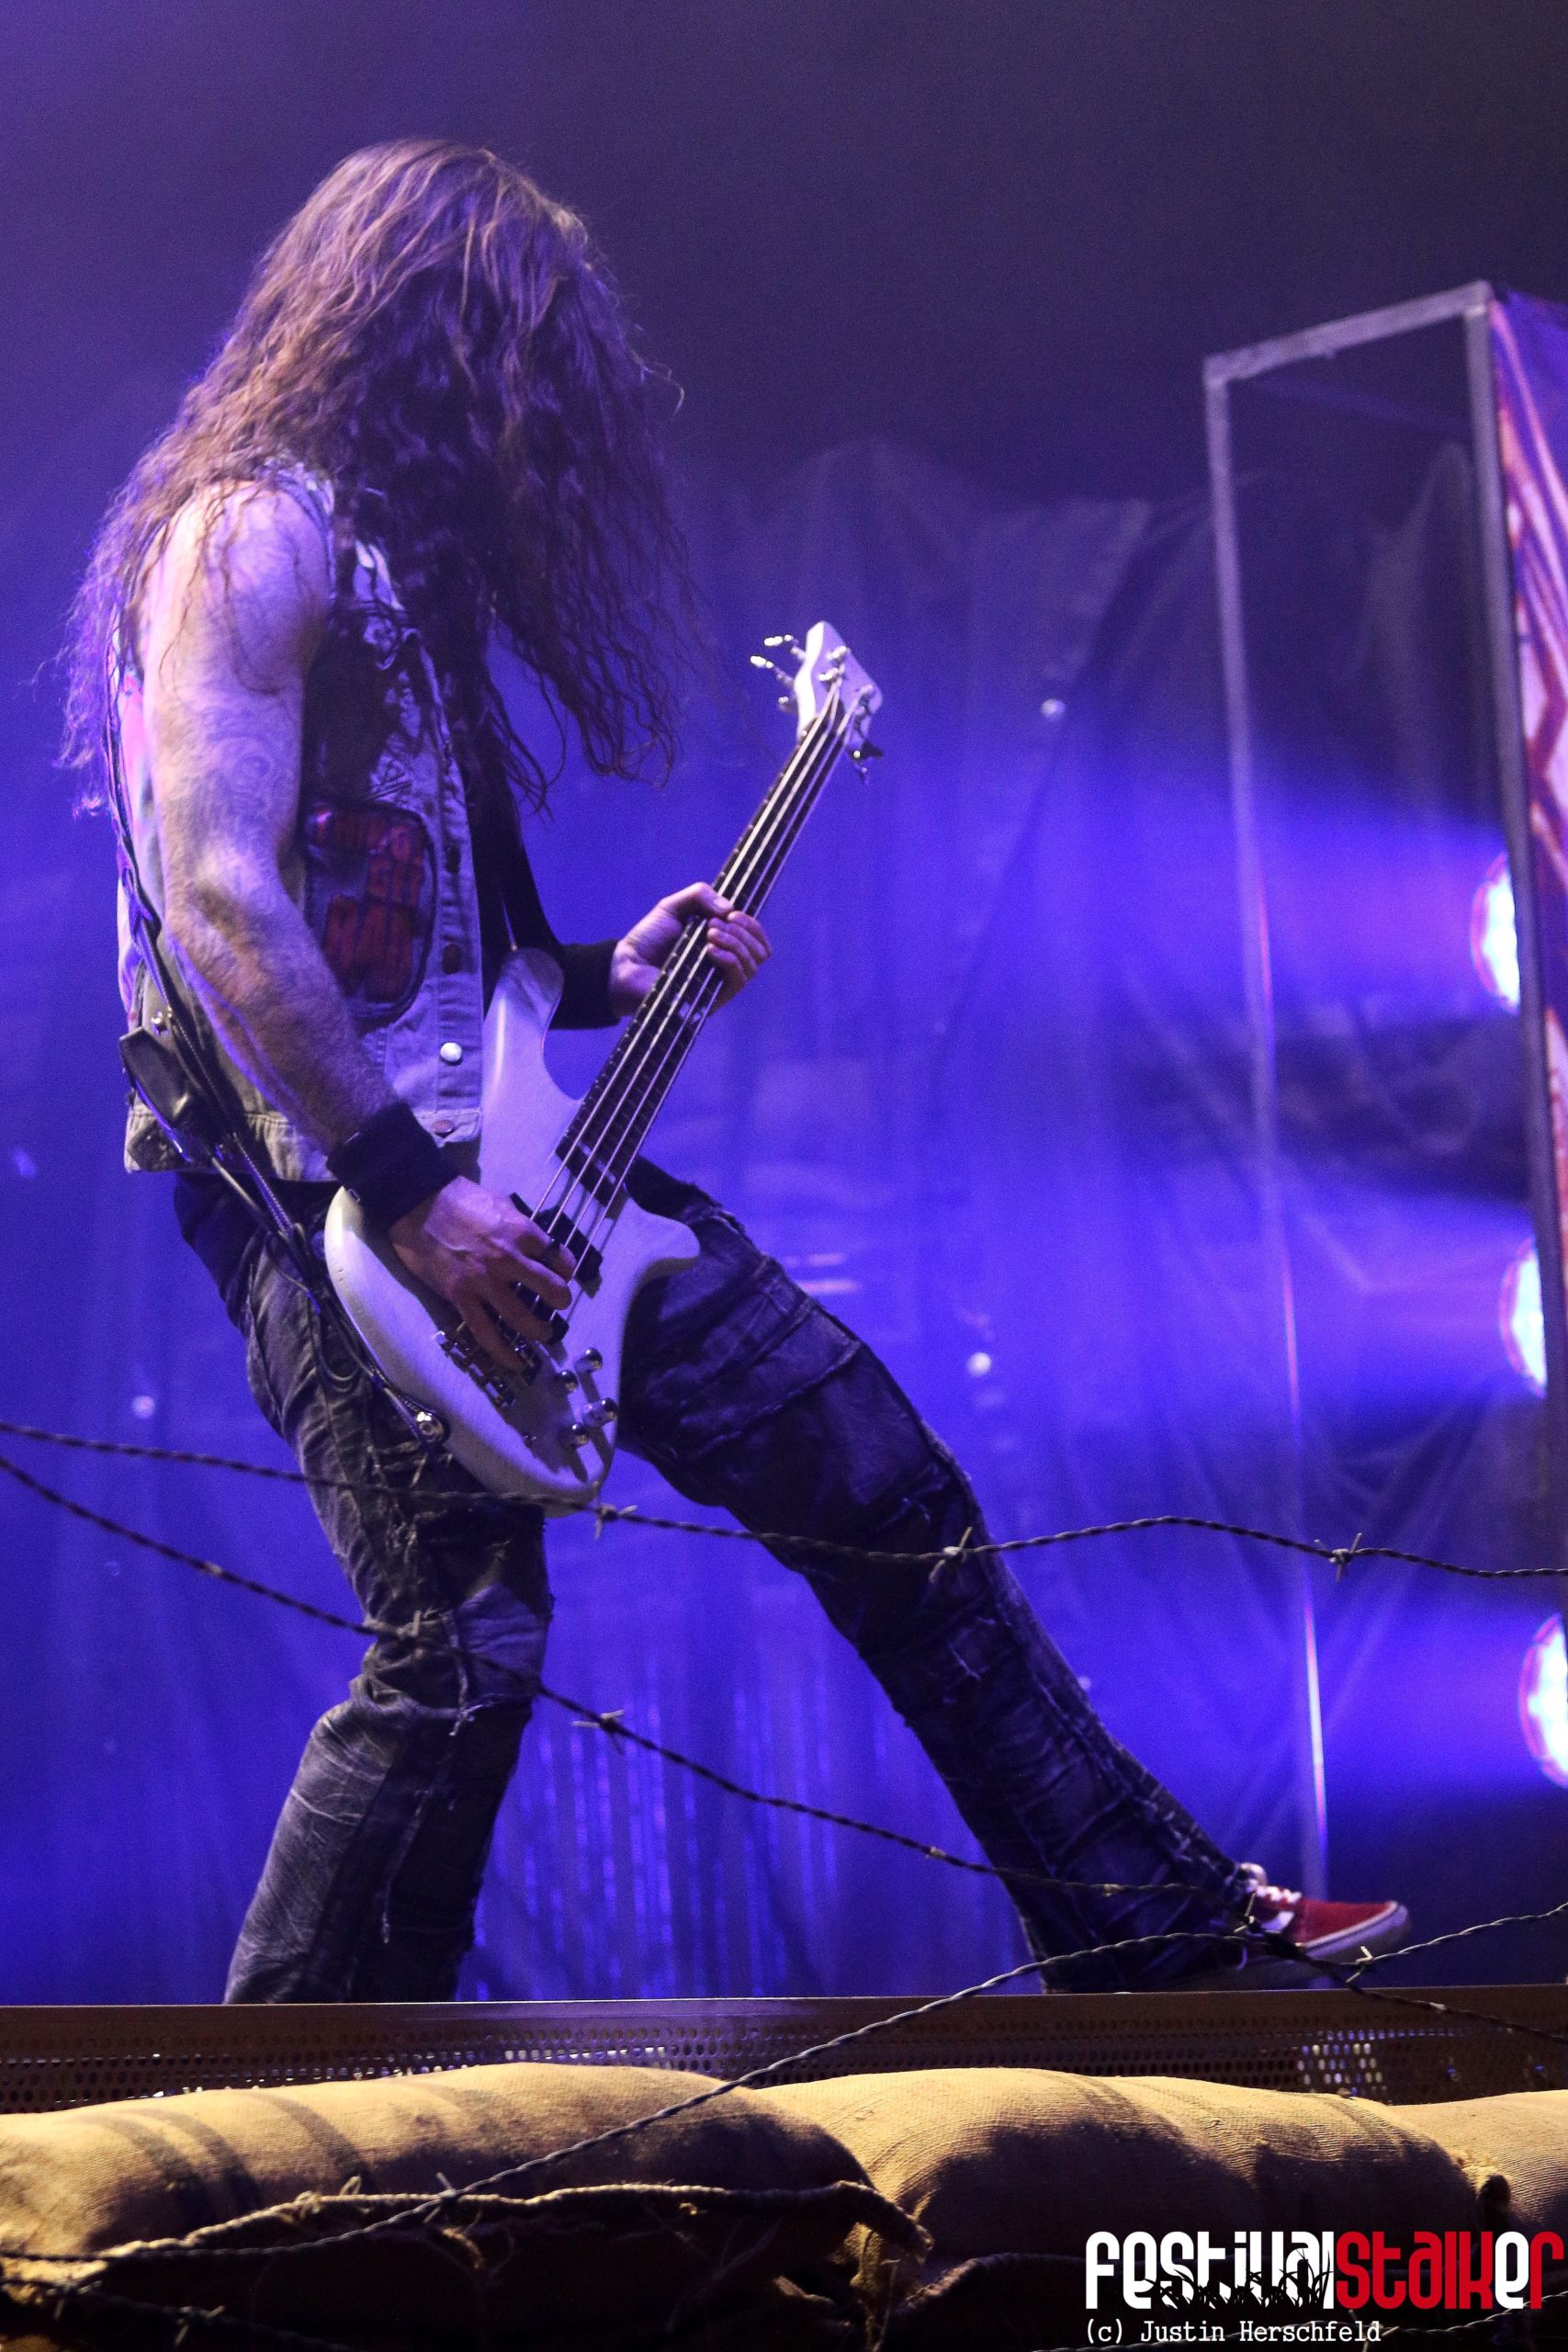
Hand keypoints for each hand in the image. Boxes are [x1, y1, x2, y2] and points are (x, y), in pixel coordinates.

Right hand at [388, 1176, 575, 1371]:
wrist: (418, 1203)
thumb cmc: (460, 1198)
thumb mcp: (501, 1202)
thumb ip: (521, 1225)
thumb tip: (535, 1243)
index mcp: (522, 1232)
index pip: (560, 1258)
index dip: (566, 1270)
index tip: (563, 1274)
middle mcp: (508, 1259)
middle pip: (550, 1289)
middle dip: (561, 1301)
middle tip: (559, 1306)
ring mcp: (483, 1281)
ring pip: (521, 1317)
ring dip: (538, 1331)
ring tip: (543, 1334)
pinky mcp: (460, 1297)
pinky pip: (485, 1331)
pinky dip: (502, 1351)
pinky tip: (514, 1362)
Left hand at [609, 882, 770, 1016]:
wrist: (626, 965)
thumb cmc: (649, 938)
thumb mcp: (673, 907)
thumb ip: (700, 896)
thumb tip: (730, 910)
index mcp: (723, 945)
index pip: (756, 939)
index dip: (751, 924)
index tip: (732, 913)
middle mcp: (726, 966)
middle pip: (760, 952)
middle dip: (743, 932)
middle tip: (714, 924)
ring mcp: (720, 985)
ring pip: (751, 966)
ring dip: (735, 943)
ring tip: (708, 934)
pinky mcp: (712, 1000)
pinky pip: (737, 981)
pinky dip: (729, 960)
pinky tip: (710, 949)